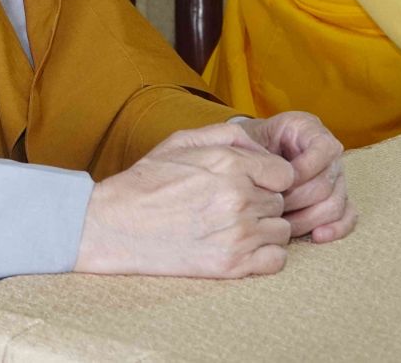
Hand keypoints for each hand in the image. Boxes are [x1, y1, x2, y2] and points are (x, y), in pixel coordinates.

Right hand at [75, 121, 295, 276]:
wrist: (115, 224)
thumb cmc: (147, 181)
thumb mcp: (181, 141)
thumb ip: (227, 134)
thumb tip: (262, 147)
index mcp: (229, 165)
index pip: (285, 173)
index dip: (268, 177)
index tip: (249, 183)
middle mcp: (239, 198)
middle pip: (280, 202)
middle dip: (261, 202)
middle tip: (229, 206)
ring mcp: (238, 234)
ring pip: (281, 231)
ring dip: (263, 229)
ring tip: (232, 226)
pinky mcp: (232, 265)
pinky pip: (276, 260)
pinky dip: (265, 255)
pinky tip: (241, 247)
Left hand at [236, 112, 356, 243]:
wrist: (248, 156)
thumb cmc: (246, 147)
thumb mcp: (244, 137)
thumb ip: (253, 146)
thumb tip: (267, 170)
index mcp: (309, 129)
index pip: (324, 149)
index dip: (304, 170)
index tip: (277, 183)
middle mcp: (328, 152)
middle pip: (326, 183)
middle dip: (297, 200)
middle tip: (271, 209)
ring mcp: (336, 176)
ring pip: (335, 204)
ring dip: (308, 219)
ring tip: (282, 225)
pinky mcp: (337, 198)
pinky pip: (347, 215)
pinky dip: (335, 228)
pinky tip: (317, 236)